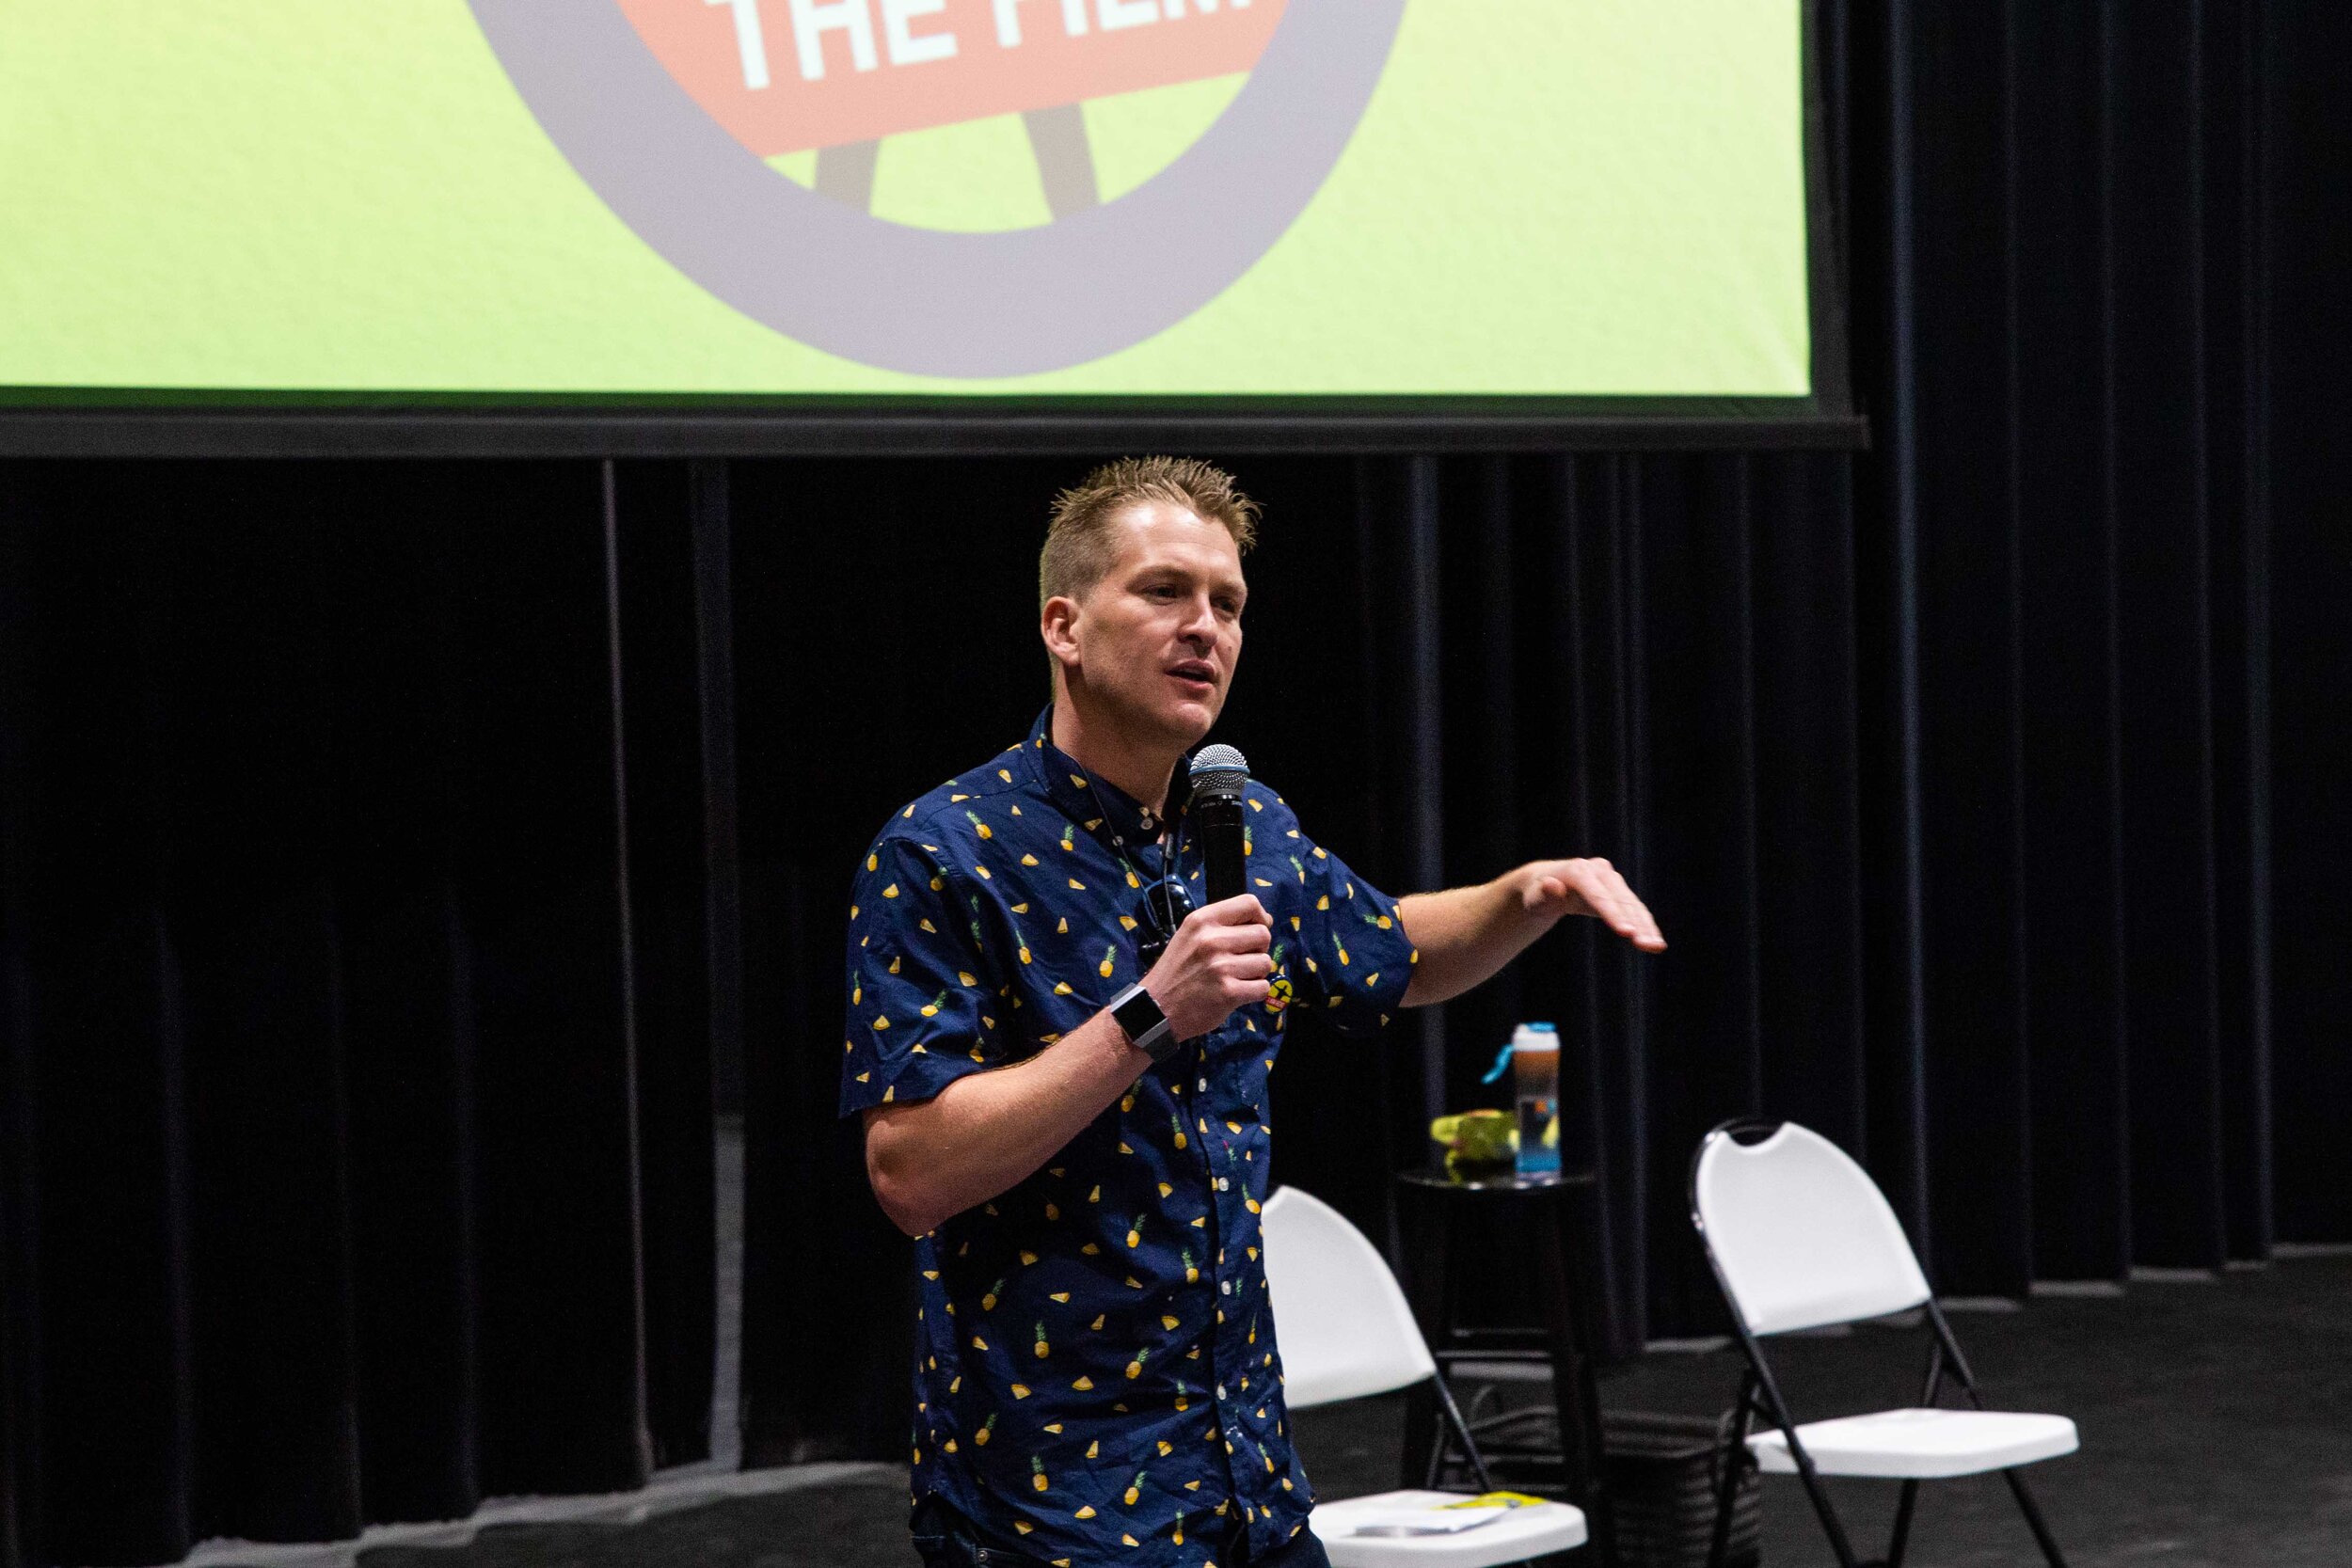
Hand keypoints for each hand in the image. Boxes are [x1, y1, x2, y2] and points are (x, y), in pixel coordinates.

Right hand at [1140, 894, 1273, 1039]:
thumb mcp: (1189, 936)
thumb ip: (1220, 925)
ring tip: (1236, 978)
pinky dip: (1255, 992)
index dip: (1260, 917)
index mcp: (1201, 920)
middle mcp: (1212, 940)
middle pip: (1263, 934)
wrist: (1156, 1009)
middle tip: (1242, 960)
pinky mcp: (1229, 993)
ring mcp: (1221, 967)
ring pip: (1265, 962)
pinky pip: (1263, 987)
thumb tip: (1264, 922)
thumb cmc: (1175, 971)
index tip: (1256, 929)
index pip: (1249, 904)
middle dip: (1259, 949)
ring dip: (1256, 973)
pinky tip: (1238, 993)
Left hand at [1521, 858, 1665, 951]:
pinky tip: (1655, 941)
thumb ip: (1544, 894)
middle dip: (1637, 924)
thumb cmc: (1537, 895)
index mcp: (1579, 871)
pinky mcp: (1618, 890)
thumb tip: (1552, 885)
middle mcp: (1599, 870)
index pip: (1599, 896)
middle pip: (1621, 900)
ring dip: (1647, 926)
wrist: (1545, 884)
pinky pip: (1634, 908)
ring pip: (1633, 904)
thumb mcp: (1535, 897)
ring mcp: (1611, 878)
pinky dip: (1645, 924)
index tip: (1627, 933)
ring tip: (1657, 947)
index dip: (1613, 915)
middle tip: (1649, 946)